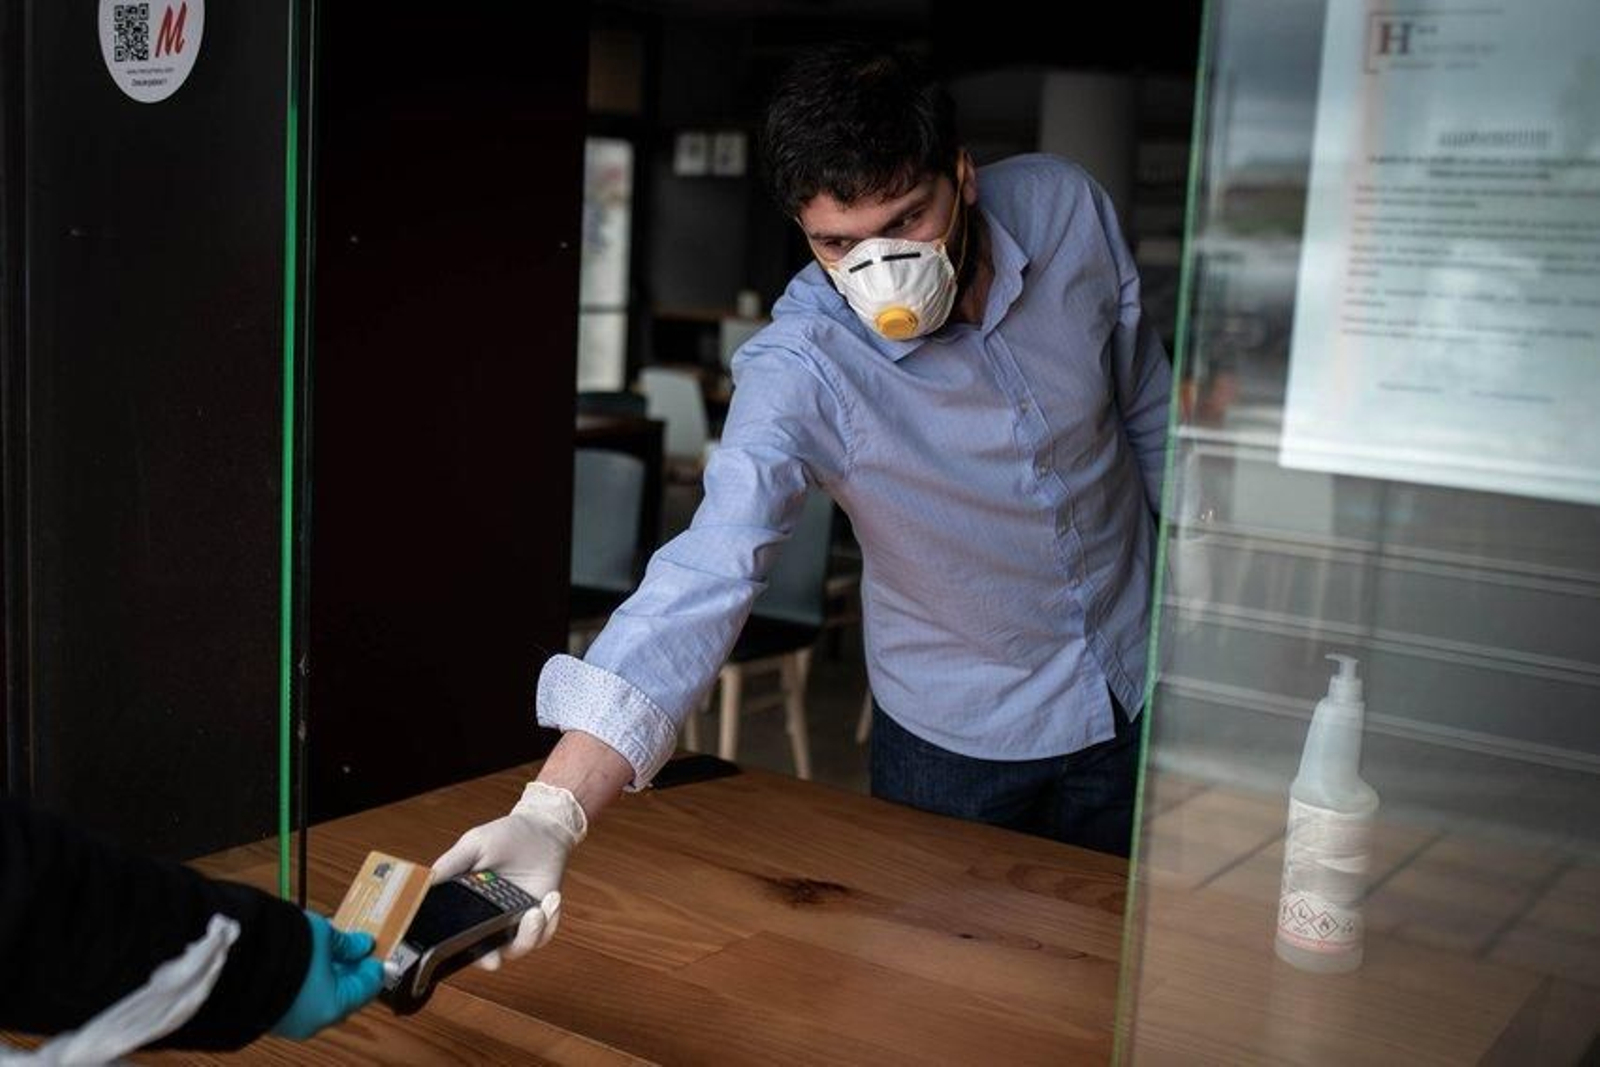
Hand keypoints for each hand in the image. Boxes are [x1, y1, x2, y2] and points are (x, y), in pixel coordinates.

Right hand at [271, 912, 382, 1039]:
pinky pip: (299, 999)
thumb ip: (347, 943)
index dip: (374, 964)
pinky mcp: (270, 1014)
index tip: (376, 950)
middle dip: (350, 970)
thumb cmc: (282, 951)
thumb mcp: (324, 936)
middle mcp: (312, 1021)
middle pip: (344, 994)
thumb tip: (361, 944)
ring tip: (331, 948)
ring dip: (328, 974)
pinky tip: (308, 961)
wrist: (235, 959)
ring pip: (320, 998)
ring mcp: (289, 1021)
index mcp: (333, 1007)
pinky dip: (308, 981)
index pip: (367, 987)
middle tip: (355, 947)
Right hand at [430, 781, 586, 968]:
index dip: (457, 952)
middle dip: (490, 959)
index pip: (456, 937)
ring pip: (518, 947)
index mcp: (467, 906)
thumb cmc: (504, 836)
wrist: (541, 829)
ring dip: (528, 935)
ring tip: (536, 912)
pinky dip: (549, 922)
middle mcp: (489, 919)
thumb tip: (426, 880)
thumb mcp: (474, 844)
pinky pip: (544, 933)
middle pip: (486, 953)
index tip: (460, 954)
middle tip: (494, 959)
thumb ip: (451, 863)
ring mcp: (515, 921)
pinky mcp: (540, 918)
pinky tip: (551, 899)